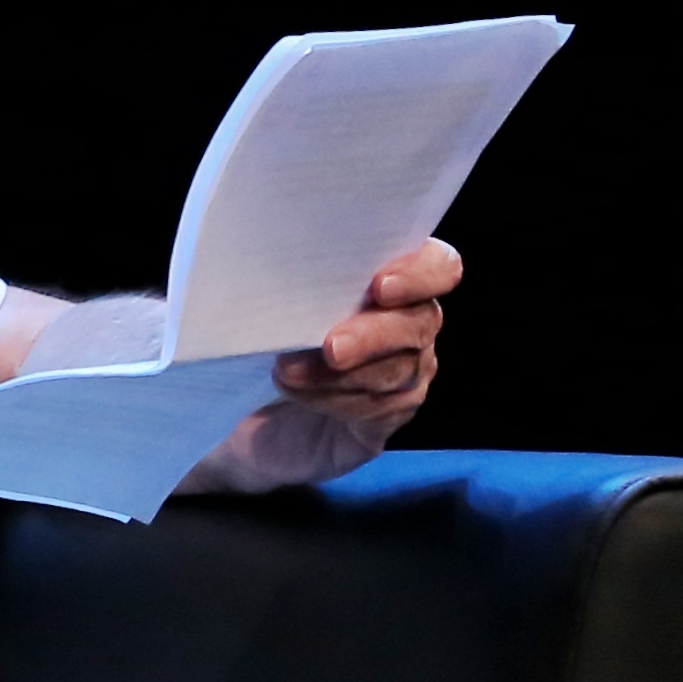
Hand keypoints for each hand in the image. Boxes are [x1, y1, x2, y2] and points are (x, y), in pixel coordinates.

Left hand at [196, 237, 459, 493]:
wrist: (242, 403)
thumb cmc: (259, 330)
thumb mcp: (272, 296)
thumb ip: (296, 277)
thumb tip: (276, 265)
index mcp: (394, 278)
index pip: (440, 266)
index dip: (421, 274)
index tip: (380, 286)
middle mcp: (411, 323)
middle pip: (420, 323)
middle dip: (372, 335)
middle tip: (331, 347)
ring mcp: (406, 373)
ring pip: (398, 371)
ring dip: (341, 374)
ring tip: (287, 372)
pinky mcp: (386, 416)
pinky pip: (378, 409)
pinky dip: (335, 400)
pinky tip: (298, 393)